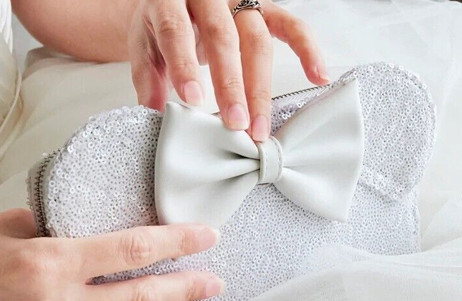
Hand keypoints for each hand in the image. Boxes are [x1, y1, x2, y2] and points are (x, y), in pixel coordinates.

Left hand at [128, 0, 328, 140]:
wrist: (178, 2)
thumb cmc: (161, 27)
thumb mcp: (145, 48)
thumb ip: (149, 79)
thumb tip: (155, 115)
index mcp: (169, 0)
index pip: (176, 30)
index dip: (185, 65)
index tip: (193, 100)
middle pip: (223, 38)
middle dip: (231, 85)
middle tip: (234, 124)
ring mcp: (239, 2)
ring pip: (256, 40)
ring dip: (260, 87)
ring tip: (258, 127)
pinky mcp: (264, 9)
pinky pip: (290, 25)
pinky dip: (307, 49)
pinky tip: (317, 76)